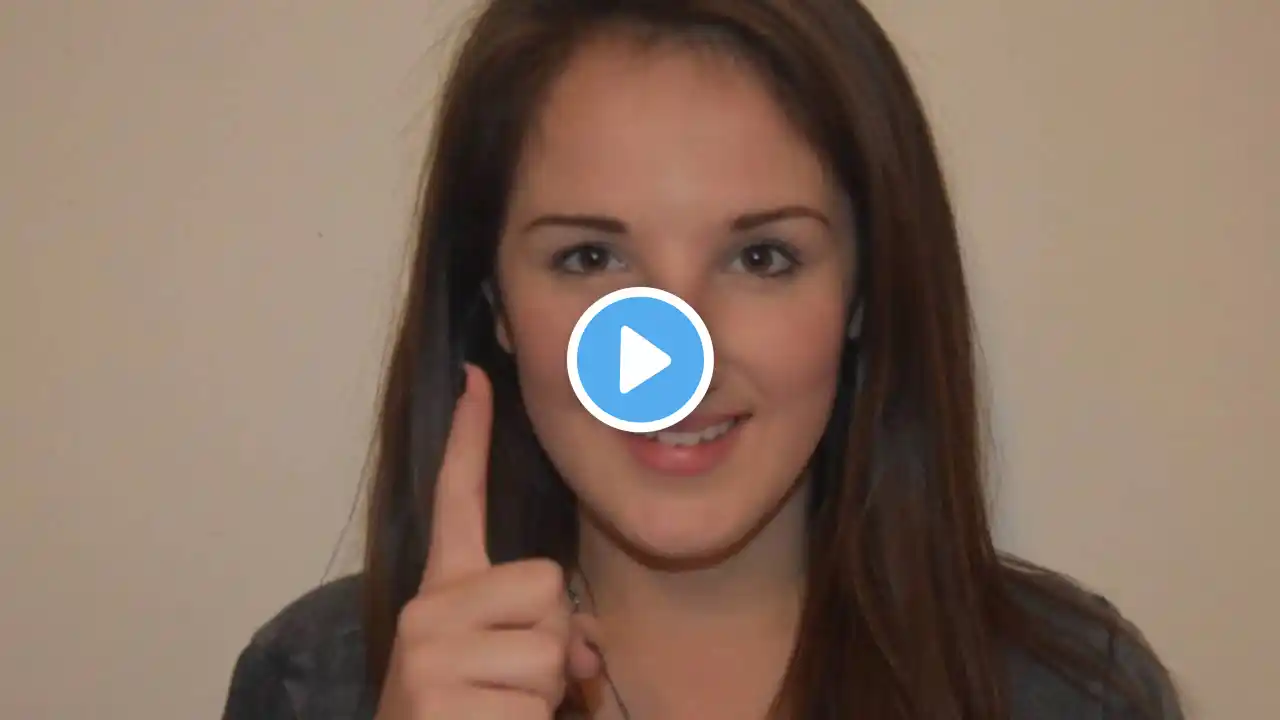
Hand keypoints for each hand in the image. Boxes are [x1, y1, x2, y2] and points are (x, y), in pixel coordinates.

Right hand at [375, 365, 599, 719]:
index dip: (469, 438)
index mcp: (442, 592)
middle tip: (516, 681)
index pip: (457, 500)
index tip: (476, 376)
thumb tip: (589, 652)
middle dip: (555, 641)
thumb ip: (547, 633)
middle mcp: (427, 612)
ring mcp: (428, 656)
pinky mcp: (441, 703)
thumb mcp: (504, 664)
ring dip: (547, 693)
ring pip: (551, 648)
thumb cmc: (470, 712)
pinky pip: (538, 705)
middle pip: (547, 585)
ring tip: (502, 710)